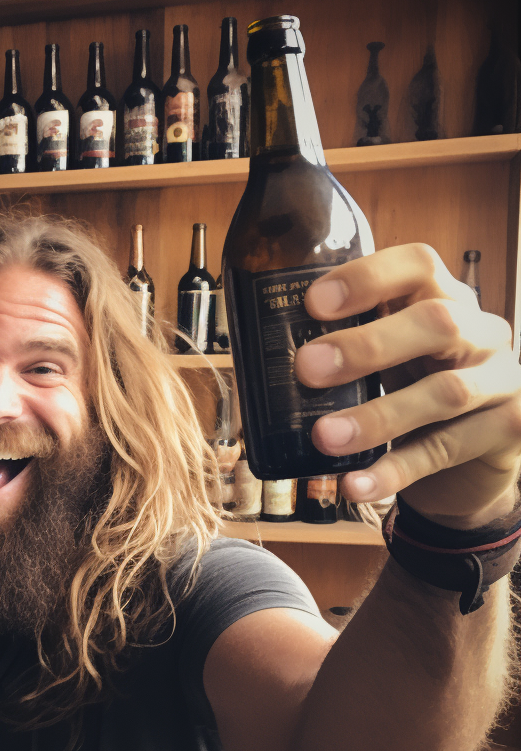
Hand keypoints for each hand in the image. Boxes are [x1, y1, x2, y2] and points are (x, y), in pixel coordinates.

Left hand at [294, 243, 519, 527]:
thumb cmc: (410, 395)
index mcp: (443, 300)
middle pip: (436, 322)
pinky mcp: (508, 429)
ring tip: (324, 438)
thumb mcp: (383, 364)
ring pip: (445, 392)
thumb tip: (256, 356)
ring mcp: (503, 379)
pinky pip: (447, 451)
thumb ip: (343, 350)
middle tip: (307, 369)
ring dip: (377, 416)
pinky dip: (394, 470)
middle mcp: (481, 331)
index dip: (368, 278)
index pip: (418, 266)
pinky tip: (353, 485)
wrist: (467, 465)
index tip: (313, 303)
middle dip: (367, 345)